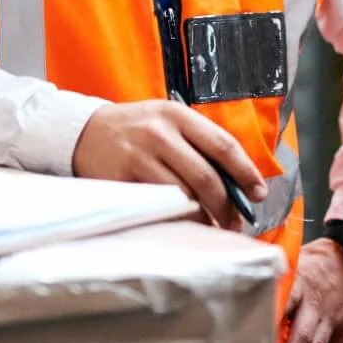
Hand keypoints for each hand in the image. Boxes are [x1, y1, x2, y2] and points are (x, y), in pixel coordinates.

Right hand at [71, 99, 267, 230]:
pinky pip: (157, 205)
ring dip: (203, 217)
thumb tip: (237, 179)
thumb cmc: (136, 129)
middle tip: (235, 222)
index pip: (223, 145)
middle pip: (205, 177)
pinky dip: (176, 218)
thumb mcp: (167, 120)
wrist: (83, 132)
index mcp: (178, 115)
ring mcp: (139, 157)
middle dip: (226, 205)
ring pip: (183, 195)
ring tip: (213, 227)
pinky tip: (185, 225)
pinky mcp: (121, 179)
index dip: (246, 172)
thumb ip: (198, 142)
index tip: (259, 193)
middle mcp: (160, 134)